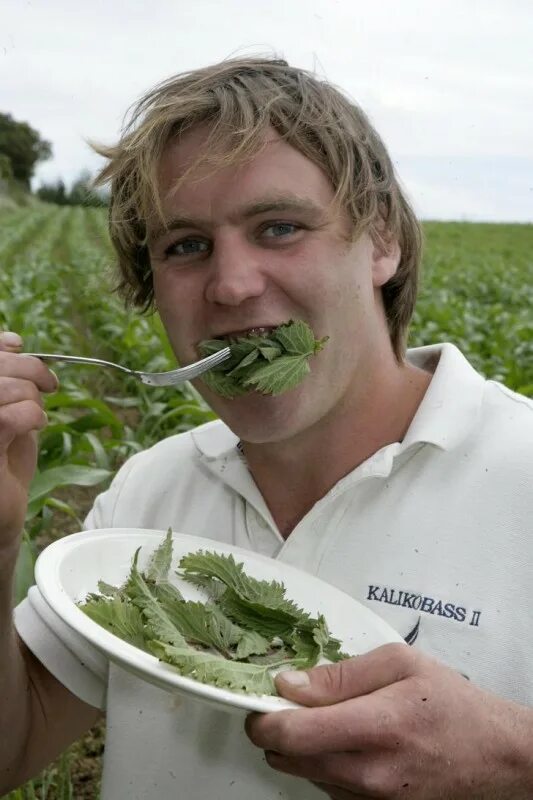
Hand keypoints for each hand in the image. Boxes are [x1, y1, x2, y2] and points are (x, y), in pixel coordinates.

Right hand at [0, 332, 57, 549]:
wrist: (1, 514)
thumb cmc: (3, 462)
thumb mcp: (9, 411)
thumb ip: (9, 380)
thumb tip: (13, 342)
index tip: (19, 346)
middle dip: (28, 368)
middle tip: (50, 385)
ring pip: (2, 388)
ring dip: (30, 396)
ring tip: (38, 415)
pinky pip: (6, 418)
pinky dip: (30, 415)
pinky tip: (36, 425)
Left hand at [245, 643, 532, 798]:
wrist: (494, 755)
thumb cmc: (452, 705)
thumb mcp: (401, 664)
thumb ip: (341, 672)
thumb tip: (291, 683)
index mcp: (376, 726)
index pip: (293, 735)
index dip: (262, 718)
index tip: (259, 701)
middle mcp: (369, 773)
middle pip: (289, 760)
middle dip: (277, 731)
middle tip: (290, 704)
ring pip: (305, 774)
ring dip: (301, 747)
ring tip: (328, 718)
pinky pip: (329, 788)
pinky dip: (325, 763)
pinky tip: (348, 741)